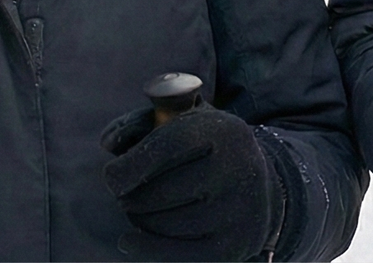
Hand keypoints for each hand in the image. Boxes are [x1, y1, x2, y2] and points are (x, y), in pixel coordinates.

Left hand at [101, 103, 284, 260]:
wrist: (262, 191)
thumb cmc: (208, 154)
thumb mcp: (186, 125)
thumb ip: (143, 123)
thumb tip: (110, 143)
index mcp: (224, 132)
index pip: (167, 147)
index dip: (131, 166)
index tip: (112, 178)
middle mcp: (237, 169)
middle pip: (160, 191)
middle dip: (131, 197)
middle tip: (127, 196)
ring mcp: (238, 211)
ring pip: (163, 223)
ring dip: (139, 219)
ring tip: (140, 211)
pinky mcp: (233, 246)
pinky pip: (176, 254)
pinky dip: (146, 249)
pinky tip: (129, 242)